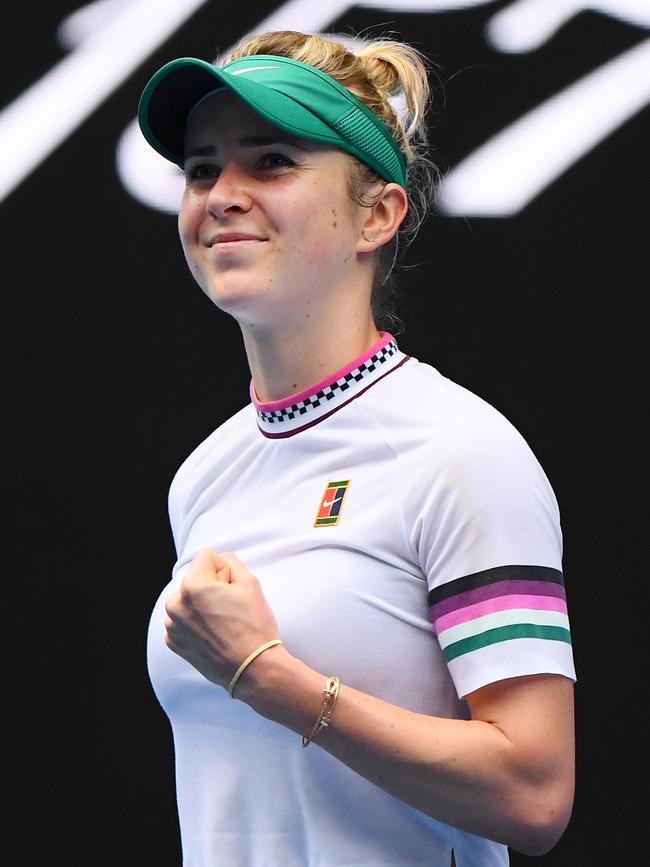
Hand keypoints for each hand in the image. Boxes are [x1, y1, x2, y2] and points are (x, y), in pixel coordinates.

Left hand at [163, 549, 280, 691]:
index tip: (233, 589)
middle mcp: (176, 604)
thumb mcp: (250, 583)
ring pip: (187, 599)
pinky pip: (183, 619)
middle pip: (195, 578)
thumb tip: (219, 560)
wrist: (253, 669)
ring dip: (201, 605)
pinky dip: (196, 623)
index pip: (206, 557)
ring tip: (222, 623)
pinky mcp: (174, 642)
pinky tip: (214, 634)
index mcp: (192, 586)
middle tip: (230, 608)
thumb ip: (231, 561)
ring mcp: (173, 625)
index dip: (224, 570)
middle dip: (211, 587)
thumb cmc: (254, 626)